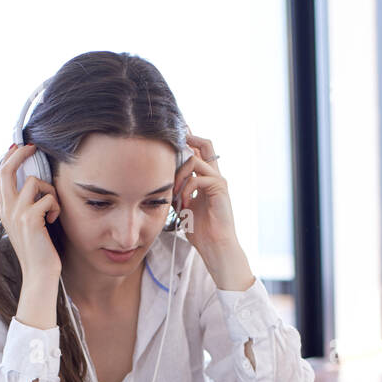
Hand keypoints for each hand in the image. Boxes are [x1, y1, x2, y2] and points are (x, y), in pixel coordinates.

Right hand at [0, 143, 61, 282]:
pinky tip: (54, 221)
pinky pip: (48, 198)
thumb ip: (26, 206)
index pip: (1, 176)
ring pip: (35, 182)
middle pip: (7, 170)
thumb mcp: (28, 226)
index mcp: (5, 210)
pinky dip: (56, 207)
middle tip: (33, 146)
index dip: (9, 159)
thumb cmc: (39, 251)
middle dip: (21, 155)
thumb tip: (34, 184)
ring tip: (52, 210)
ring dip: (50, 192)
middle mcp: (7, 210)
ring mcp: (17, 214)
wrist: (39, 275)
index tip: (19, 147)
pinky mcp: (30, 219)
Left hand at [173, 131, 238, 254]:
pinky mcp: (220, 188)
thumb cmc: (200, 230)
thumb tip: (162, 180)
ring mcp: (218, 180)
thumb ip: (177, 190)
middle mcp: (214, 176)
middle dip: (188, 139)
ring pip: (195, 161)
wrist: (215, 246)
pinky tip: (184, 205)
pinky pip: (197, 178)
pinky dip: (186, 190)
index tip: (173, 135)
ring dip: (179, 174)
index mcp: (206, 178)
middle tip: (172, 142)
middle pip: (205, 144)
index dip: (188, 140)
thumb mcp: (183, 205)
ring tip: (174, 192)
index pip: (199, 152)